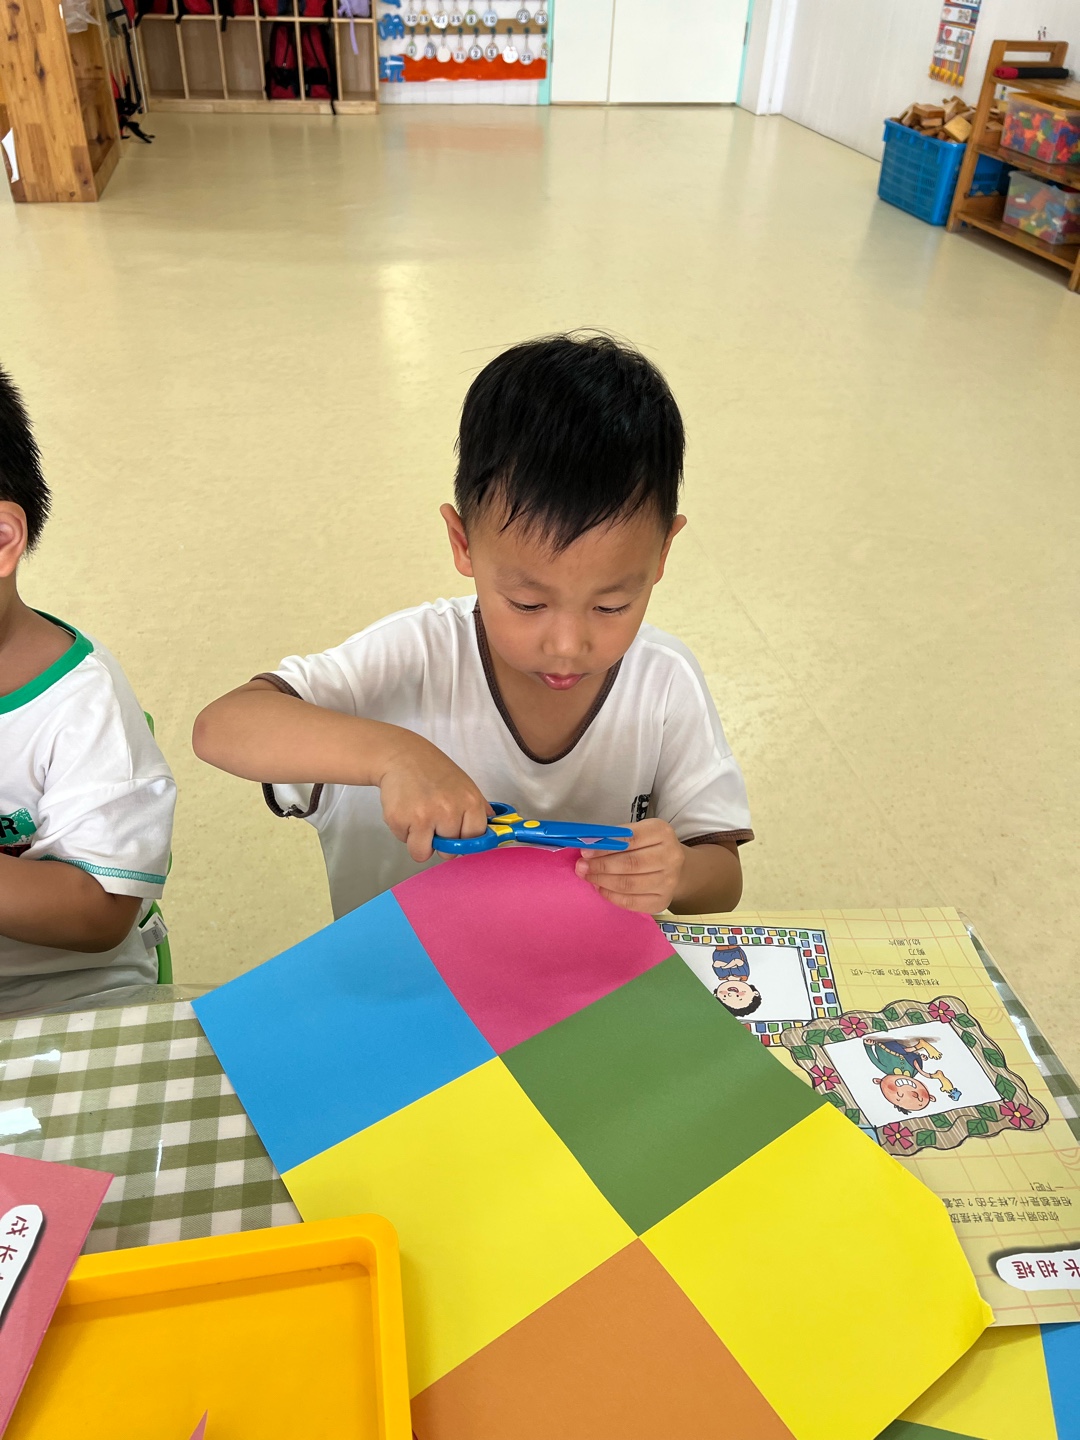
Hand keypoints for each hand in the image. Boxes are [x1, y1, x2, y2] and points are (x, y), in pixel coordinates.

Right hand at [378, 734, 489, 861]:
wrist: (402, 755)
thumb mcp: (465, 786)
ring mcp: (423, 816)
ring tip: (418, 819)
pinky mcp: (398, 819)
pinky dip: (403, 831)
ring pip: (422, 853)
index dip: (463, 840)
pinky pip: (403, 842)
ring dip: (419, 842)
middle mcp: (448, 811)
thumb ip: (480, 811)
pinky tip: (406, 811)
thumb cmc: (436, 772)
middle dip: (440, 841)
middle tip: (433, 819)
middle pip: (448, 852)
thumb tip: (495, 832)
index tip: (456, 833)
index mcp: (470, 803)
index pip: (474, 841)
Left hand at [574, 819, 684, 913]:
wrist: (674, 868)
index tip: (585, 851)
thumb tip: (588, 846)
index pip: (631, 839)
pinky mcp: (662, 901)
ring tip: (589, 877)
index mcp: (662, 832)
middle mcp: (671, 857)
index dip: (605, 846)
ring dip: (603, 881)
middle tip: (582, 867)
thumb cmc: (648, 846)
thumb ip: (615, 837)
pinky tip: (601, 888)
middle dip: (601, 866)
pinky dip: (612, 896)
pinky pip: (632, 903)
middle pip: (631, 864)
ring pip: (629, 885)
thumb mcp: (637, 832)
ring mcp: (669, 882)